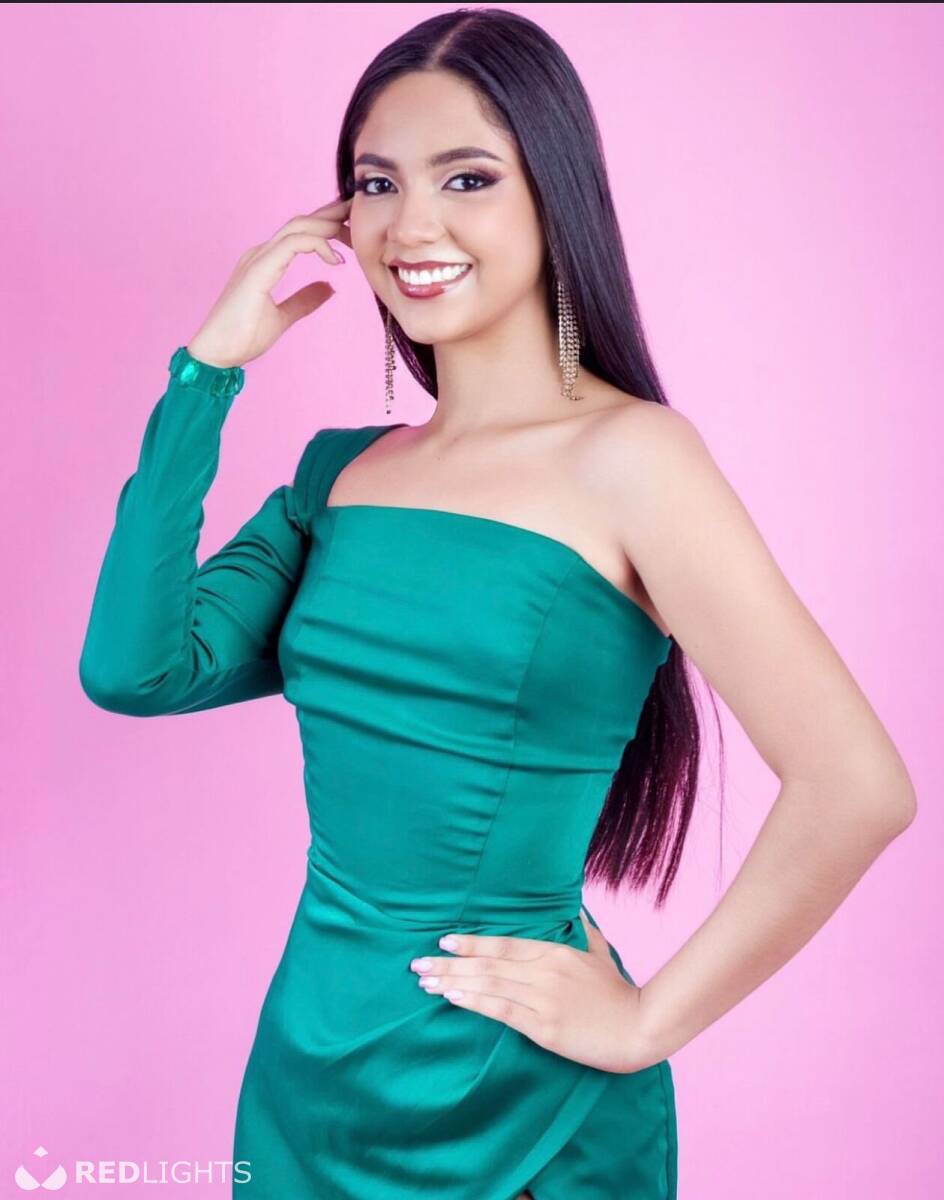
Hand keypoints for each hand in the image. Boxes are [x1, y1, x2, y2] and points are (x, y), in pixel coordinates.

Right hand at [186, 197, 353, 368]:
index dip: (327, 226)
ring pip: (297, 228)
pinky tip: (336, 260)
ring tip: (353, 231)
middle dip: (332, 215)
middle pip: (301, 223)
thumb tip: (329, 288)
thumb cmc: (241, 337)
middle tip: (359, 212)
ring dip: (328, 225)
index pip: (300, 233)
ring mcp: (257, 259)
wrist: (216, 353)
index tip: (353, 230)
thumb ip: (304, 300)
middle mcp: (261, 254)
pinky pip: (292, 244)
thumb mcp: (283, 317)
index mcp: (265, 262)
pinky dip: (317, 245)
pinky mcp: (258, 270)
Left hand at [409, 907, 653, 1073]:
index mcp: (555, 952)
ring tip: (425, 983)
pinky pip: (502, 1010)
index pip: (504, 945)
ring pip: (489, 985)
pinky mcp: (544, 1026)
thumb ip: (582, 930)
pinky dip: (475, 1001)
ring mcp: (543, 998)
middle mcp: (544, 971)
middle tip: (417, 964)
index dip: (472, 943)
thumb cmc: (618, 993)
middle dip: (450, 964)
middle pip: (488, 964)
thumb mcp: (600, 952)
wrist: (639, 1027)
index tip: (444, 941)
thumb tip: (574, 909)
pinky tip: (453, 997)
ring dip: (453, 983)